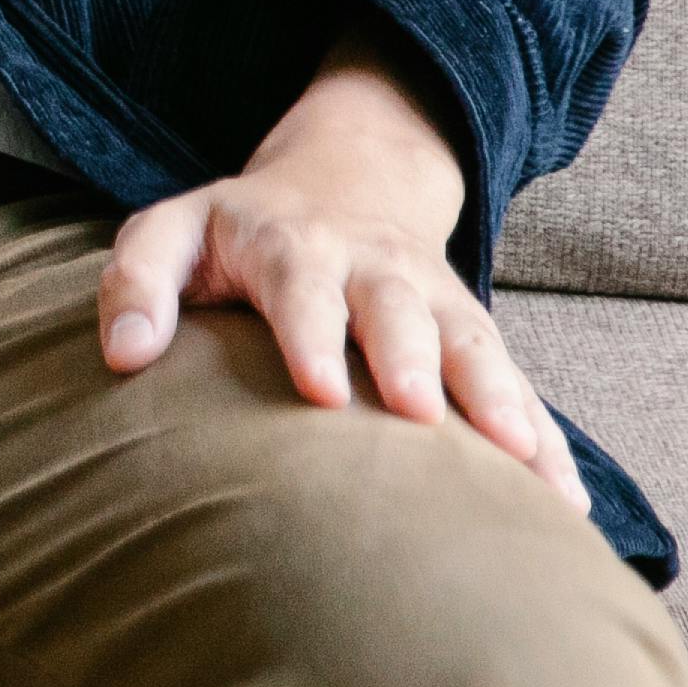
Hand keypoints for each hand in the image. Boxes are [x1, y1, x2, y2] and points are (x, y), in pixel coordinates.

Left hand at [92, 31, 589, 513]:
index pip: (300, 288)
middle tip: (421, 416)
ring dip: (499, 401)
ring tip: (525, 465)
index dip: (311, 335)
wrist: (349, 179)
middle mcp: (372, 270)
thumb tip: (121, 355)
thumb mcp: (173, 230)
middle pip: (397, 310)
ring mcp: (432, 302)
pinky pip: (516, 388)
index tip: (320, 392)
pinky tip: (567, 508)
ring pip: (472, 345)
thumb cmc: (240, 232)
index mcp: (292, 245)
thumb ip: (136, 280)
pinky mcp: (471, 338)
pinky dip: (548, 444)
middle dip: (410, 359)